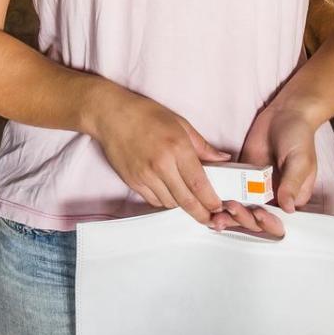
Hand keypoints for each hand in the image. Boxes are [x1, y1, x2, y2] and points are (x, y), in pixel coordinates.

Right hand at [86, 85, 231, 225]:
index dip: (211, 200)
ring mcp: (145, 175)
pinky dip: (165, 200)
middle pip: (186, 200)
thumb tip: (222, 159)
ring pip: (170, 203)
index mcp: (177, 148)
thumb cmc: (145, 115)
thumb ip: (202, 145)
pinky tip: (170, 194)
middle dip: (201, 214)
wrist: (111, 115)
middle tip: (210, 219)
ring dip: (182, 205)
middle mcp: (161, 165)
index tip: (219, 207)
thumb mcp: (180, 124)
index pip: (199, 184)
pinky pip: (153, 200)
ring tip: (190, 202)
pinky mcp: (133, 181)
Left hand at [219, 100, 318, 239]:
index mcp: (292, 197)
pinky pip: (231, 190)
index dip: (267, 222)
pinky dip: (222, 197)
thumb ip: (292, 184)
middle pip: (257, 218)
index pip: (279, 220)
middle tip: (232, 209)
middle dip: (244, 219)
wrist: (284, 114)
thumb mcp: (300, 161)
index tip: (257, 213)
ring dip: (230, 214)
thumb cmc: (299, 136)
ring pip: (242, 208)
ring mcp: (256, 186)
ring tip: (218, 213)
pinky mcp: (242, 175)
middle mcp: (274, 196)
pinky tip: (212, 200)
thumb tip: (288, 208)